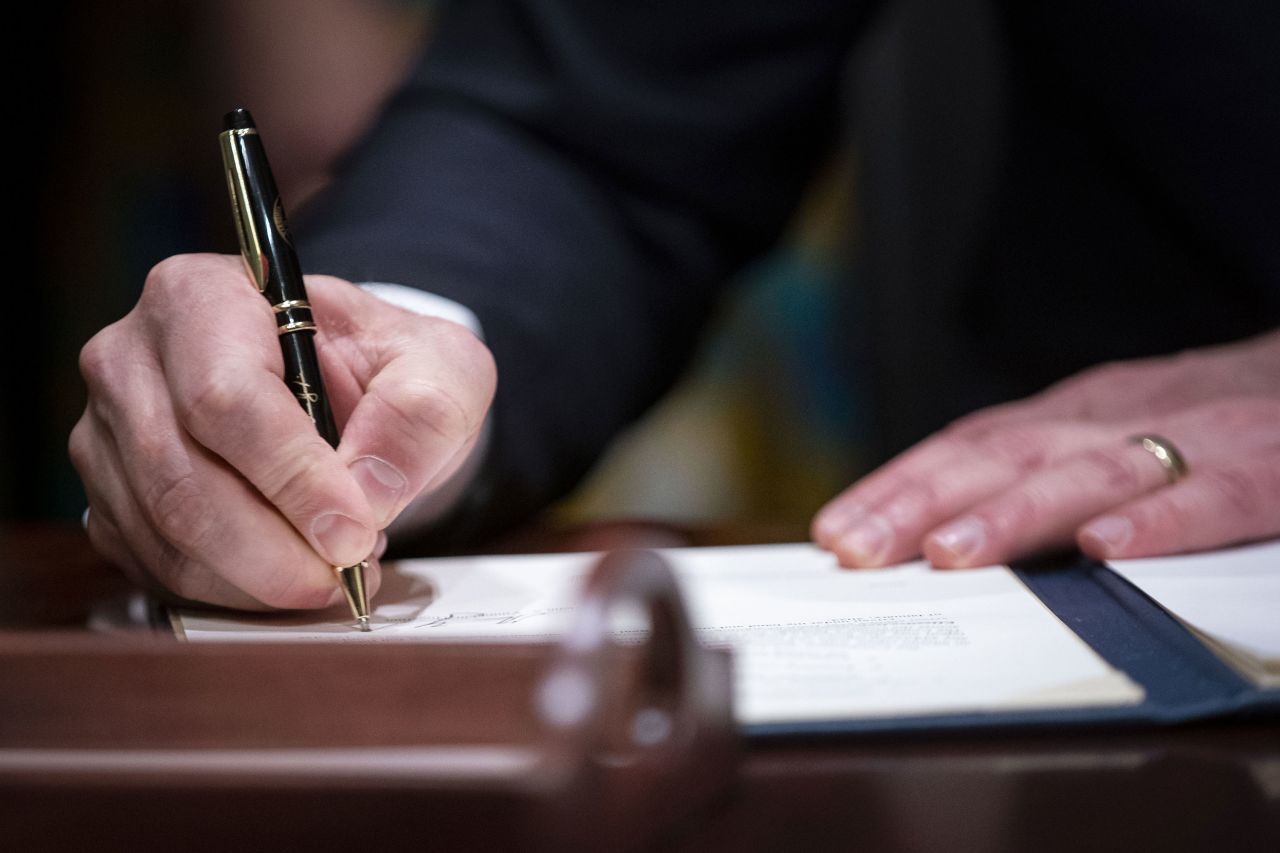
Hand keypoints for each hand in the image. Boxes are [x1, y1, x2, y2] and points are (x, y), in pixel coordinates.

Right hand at [70, 254, 495, 608]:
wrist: (353, 396)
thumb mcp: (439, 368)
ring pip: (169, 536)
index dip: (292, 477)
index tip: (353, 532)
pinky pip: (162, 569)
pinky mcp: (112, 502)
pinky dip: (238, 592)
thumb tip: (370, 490)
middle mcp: (133, 360)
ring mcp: (109, 435)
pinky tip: (294, 574)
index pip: (226, 397)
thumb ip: (421, 414)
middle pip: (182, 479)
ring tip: (335, 566)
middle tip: (350, 573)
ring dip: (263, 577)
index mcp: (203, 297)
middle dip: (277, 549)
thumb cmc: (385, 370)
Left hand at [812, 330, 1279, 567]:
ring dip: (1015, 514)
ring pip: (1090, 474)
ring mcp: (1193, 438)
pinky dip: (1159, 523)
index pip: (966, 447)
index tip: (836, 532)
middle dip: (922, 503)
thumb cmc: (1211, 418)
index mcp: (1074, 416)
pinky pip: (1213, 497)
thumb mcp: (1108, 433)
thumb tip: (936, 528)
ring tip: (951, 553)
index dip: (897, 488)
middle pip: (1004, 458)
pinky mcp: (1269, 468)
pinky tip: (1107, 550)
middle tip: (858, 550)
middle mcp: (1116, 418)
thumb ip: (1038, 474)